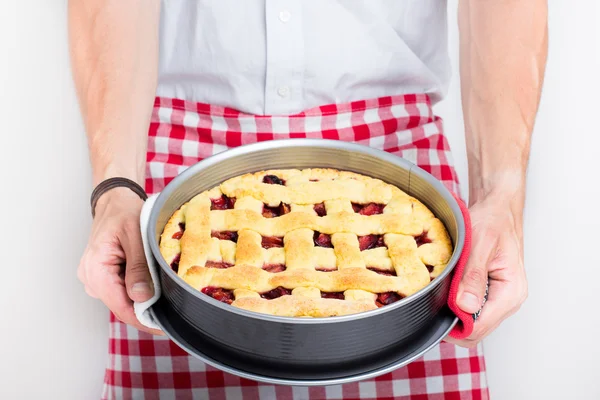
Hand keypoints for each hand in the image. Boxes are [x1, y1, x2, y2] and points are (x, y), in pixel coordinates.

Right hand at [78, 187, 162, 334]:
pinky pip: (122, 289)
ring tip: (167, 294)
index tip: (163, 327)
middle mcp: (91, 278)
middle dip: (146, 310)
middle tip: (173, 311)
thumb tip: (141, 297)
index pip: (120, 306)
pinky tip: (154, 283)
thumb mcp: (135, 236)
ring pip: (123, 299)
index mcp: (95, 269)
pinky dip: (139, 288)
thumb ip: (138, 267)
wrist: (115, 200)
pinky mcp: (103, 276)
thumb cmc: (124, 212)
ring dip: (144, 299)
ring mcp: (96, 279)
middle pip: (122, 305)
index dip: (143, 320)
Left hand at [446, 193, 527, 347]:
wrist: (497, 209)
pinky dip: (457, 305)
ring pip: (473, 322)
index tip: (433, 316)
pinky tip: (446, 293)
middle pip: (476, 330)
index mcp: (511, 291)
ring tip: (437, 298)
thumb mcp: (480, 245)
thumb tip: (465, 305)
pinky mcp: (490, 293)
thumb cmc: (493, 221)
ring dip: (453, 314)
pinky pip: (472, 309)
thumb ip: (472, 276)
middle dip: (452, 323)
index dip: (456, 327)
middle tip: (428, 307)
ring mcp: (499, 298)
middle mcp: (508, 300)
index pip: (481, 326)